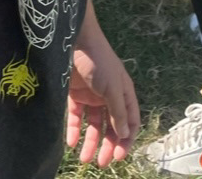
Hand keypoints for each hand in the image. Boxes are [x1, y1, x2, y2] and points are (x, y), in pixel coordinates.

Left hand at [67, 25, 139, 166]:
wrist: (75, 39)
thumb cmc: (99, 60)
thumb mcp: (112, 87)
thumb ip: (118, 111)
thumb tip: (124, 134)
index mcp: (123, 93)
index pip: (130, 121)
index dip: (126, 139)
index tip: (118, 156)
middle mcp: (109, 96)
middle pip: (111, 126)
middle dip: (107, 145)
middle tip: (101, 163)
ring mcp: (92, 95)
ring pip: (93, 125)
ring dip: (90, 142)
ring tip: (84, 159)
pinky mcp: (75, 94)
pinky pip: (76, 117)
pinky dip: (74, 130)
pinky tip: (71, 142)